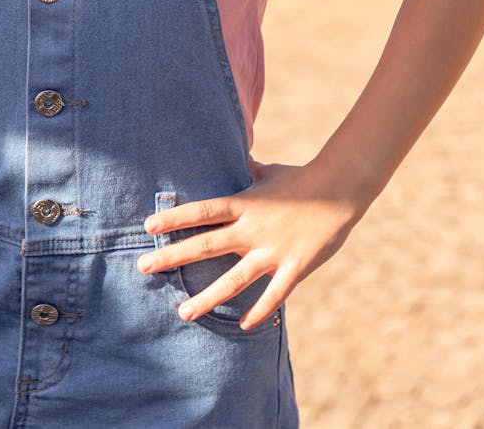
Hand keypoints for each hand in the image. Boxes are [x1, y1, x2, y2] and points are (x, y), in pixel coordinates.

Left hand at [137, 160, 360, 329]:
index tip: (148, 226)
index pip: (202, 210)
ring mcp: (273, 250)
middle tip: (143, 266)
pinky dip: (259, 310)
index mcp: (245, 204)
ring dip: (207, 298)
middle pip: (206, 244)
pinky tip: (243, 326)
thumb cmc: (301, 178)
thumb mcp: (269, 172)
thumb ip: (249, 171)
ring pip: (234, 279)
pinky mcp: (294, 267)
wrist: (340, 189)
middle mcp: (253, 228)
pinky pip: (274, 294)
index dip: (175, 217)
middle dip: (173, 256)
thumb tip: (238, 156)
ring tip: (182, 313)